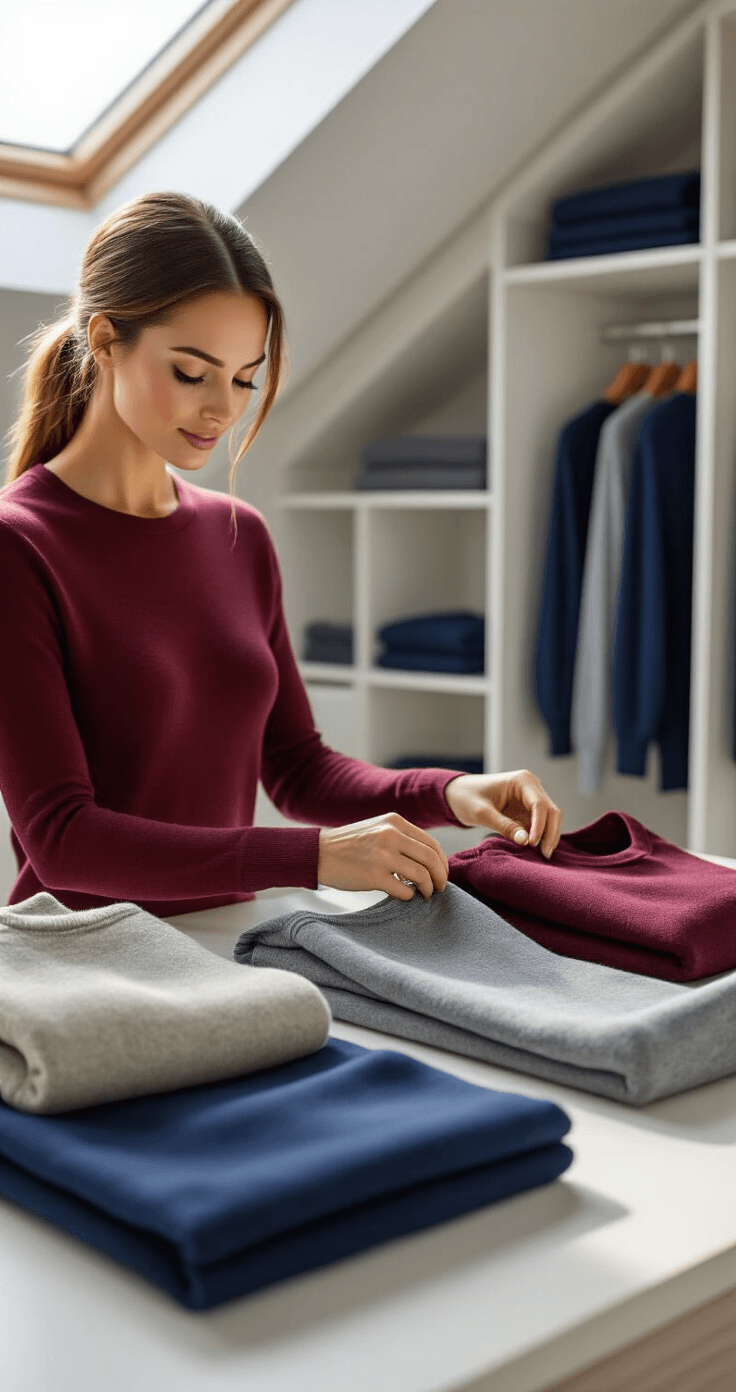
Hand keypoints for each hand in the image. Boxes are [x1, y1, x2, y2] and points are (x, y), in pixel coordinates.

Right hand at [318, 812, 448, 899]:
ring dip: (428, 889)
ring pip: (422, 875)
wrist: (318, 853)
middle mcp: (391, 835)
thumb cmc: (349, 845)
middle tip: (440, 888)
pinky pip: (404, 890)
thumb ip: (402, 838)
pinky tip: (404, 896)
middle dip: (440, 877)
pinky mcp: (374, 876)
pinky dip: (409, 896)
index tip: (441, 874)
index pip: (431, 843)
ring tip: (424, 894)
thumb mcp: (377, 828)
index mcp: (394, 822)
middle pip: (431, 859)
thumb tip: (429, 860)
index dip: (442, 862)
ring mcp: (383, 856)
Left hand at [444, 769, 562, 858]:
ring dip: (548, 836)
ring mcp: (531, 798)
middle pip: (551, 811)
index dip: (540, 825)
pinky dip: (541, 836)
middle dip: (550, 833)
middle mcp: (531, 786)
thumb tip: (526, 841)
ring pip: (550, 819)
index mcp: (522, 780)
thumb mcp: (482, 813)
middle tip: (544, 854)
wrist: (457, 794)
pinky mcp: (528, 810)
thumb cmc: (467, 798)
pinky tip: (536, 851)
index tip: (533, 844)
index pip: (539, 804)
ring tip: (542, 855)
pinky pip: (541, 824)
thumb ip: (504, 826)